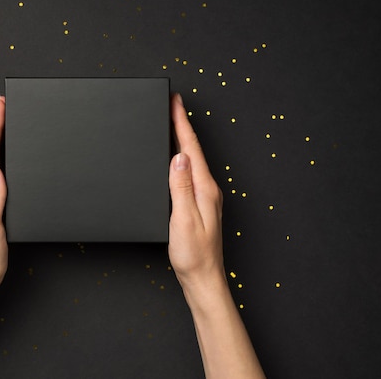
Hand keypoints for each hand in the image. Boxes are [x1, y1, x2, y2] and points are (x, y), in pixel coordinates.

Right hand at [168, 93, 224, 288]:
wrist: (203, 278)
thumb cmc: (193, 255)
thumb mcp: (183, 219)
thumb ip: (181, 187)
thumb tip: (178, 157)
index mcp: (204, 189)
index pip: (190, 149)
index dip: (181, 123)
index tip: (175, 102)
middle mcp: (208, 189)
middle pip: (192, 149)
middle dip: (181, 124)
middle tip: (172, 103)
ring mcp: (204, 196)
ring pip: (191, 159)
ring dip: (182, 139)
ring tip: (172, 122)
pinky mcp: (199, 204)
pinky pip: (189, 172)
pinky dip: (181, 157)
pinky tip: (175, 157)